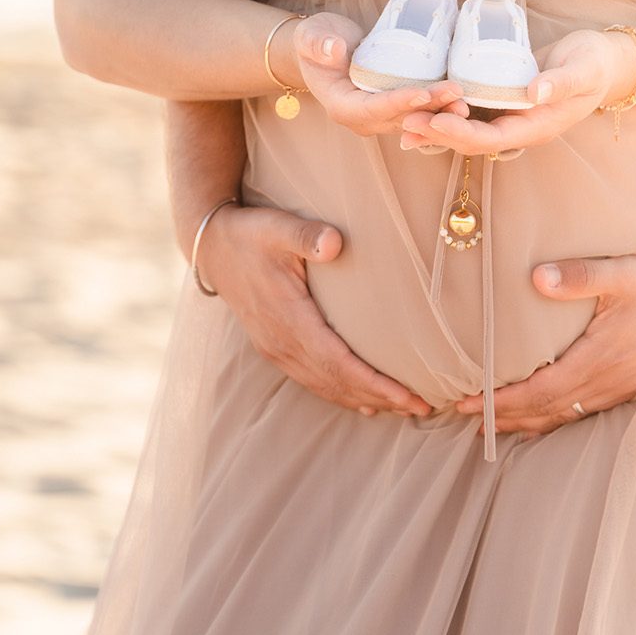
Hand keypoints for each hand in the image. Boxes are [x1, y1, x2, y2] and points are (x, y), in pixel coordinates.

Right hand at [201, 203, 434, 416]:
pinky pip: (313, 380)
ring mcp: (276, 349)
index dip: (373, 382)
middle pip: (336, 383)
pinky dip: (341, 393)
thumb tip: (334, 243)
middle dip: (380, 398)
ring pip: (325, 386)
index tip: (407, 394)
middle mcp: (281, 343)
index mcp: (288, 318)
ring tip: (403, 408)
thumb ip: (306, 235)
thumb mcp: (277, 227)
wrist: (212, 247)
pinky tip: (364, 402)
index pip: (337, 362)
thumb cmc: (250, 234)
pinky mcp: (274, 348)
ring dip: (364, 399)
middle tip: (423, 407)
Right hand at [292, 12, 469, 137]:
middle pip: (400, 118)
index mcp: (342, 107)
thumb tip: (334, 49)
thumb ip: (317, 43)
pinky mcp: (394, 109)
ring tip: (465, 100)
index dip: (398, 103)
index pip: (372, 109)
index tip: (422, 94)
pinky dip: (438, 108)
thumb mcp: (310, 36)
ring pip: (414, 119)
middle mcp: (363, 119)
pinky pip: (418, 113)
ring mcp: (380, 117)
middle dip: (429, 109)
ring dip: (440, 112)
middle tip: (456, 95)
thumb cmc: (315, 41)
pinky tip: (460, 99)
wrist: (322, 49)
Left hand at [398, 27, 635, 155]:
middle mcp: (519, 127)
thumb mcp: (584, 70)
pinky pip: (471, 112)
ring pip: (467, 129)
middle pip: (471, 140)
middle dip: (438, 133)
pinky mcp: (502, 100)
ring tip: (402, 119)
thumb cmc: (594, 64)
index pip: (491, 139)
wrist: (600, 61)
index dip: (460, 134)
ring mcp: (510, 115)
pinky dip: (446, 110)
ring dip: (436, 126)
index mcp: (536, 127)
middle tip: (403, 123)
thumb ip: (562, 82)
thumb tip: (533, 93)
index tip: (432, 122)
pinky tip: (422, 103)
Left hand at [454, 250, 635, 435]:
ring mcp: (620, 386)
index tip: (465, 406)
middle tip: (465, 423)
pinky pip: (585, 410)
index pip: (538, 392)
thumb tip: (536, 278)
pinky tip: (548, 415)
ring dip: (529, 423)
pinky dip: (558, 417)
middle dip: (504, 419)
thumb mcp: (625, 272)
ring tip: (497, 427)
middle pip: (545, 412)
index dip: (499, 403)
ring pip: (566, 415)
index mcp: (598, 358)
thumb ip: (580, 275)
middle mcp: (606, 380)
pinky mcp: (632, 383)